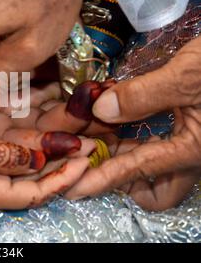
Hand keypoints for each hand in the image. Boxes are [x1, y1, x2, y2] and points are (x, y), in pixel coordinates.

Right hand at [0, 117, 94, 214]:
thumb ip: (7, 156)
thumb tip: (38, 161)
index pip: (35, 193)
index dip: (61, 178)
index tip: (84, 159)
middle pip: (30, 184)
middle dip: (58, 167)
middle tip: (84, 147)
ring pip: (20, 173)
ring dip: (43, 159)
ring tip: (68, 142)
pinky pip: (6, 162)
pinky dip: (23, 153)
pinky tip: (35, 138)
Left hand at [64, 37, 200, 209]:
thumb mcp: (189, 75)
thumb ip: (144, 95)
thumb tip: (100, 110)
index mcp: (195, 148)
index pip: (139, 168)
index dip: (103, 178)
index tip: (74, 188)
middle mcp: (190, 150)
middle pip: (141, 171)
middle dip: (107, 164)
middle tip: (75, 150)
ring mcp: (189, 138)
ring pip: (143, 154)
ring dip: (113, 145)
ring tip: (82, 132)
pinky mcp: (187, 125)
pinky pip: (150, 137)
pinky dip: (127, 130)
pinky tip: (107, 116)